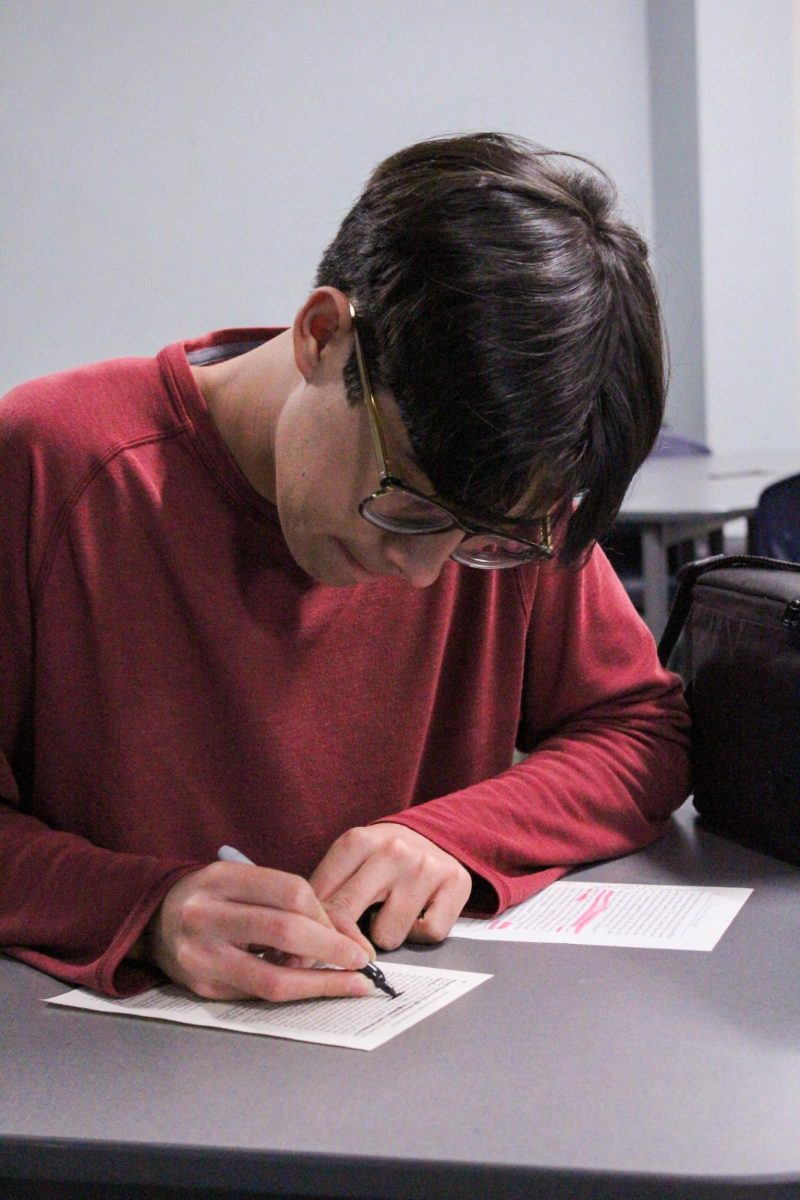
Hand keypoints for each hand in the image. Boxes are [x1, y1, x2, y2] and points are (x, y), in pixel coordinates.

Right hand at [147, 862, 375, 1001]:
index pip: (290, 891)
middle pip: (285, 931)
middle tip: (361, 959)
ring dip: (321, 983)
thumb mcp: (239, 880)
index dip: (327, 914)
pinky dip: (295, 992)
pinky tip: (315, 987)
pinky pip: (259, 995)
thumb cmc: (211, 897)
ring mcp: (201, 956)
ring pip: (272, 977)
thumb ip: (283, 899)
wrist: (152, 921)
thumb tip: (342, 934)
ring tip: (352, 983)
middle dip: (332, 948)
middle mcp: (205, 915)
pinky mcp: (203, 988)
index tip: (347, 930)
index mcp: (219, 879)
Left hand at [309, 823, 471, 949]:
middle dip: (339, 943)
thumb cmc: (382, 859)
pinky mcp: (455, 884)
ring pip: (388, 935)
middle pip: (347, 917)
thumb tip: (297, 950)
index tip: (302, 953)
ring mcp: (424, 867)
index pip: (322, 899)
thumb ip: (325, 896)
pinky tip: (418, 914)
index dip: (310, 932)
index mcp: (358, 841)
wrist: (435, 836)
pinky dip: (420, 933)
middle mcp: (392, 851)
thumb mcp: (350, 862)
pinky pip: (427, 935)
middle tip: (339, 954)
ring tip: (390, 915)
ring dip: (387, 934)